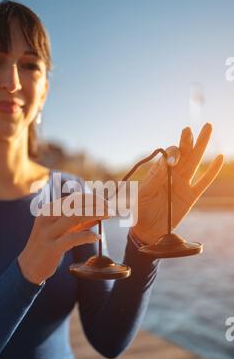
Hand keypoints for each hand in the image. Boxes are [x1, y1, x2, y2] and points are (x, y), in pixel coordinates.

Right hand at [18, 193, 110, 283]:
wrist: (27, 268)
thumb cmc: (46, 247)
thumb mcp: (59, 231)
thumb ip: (75, 223)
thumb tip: (97, 216)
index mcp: (48, 212)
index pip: (72, 198)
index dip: (91, 198)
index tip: (105, 202)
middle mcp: (47, 219)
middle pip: (74, 204)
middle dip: (95, 203)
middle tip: (110, 208)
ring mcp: (48, 233)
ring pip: (74, 217)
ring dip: (94, 214)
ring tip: (108, 215)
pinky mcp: (52, 248)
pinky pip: (72, 238)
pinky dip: (87, 236)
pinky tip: (96, 237)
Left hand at [131, 123, 223, 244]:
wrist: (146, 230)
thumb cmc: (139, 211)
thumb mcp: (141, 194)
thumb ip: (153, 179)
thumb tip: (165, 162)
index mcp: (158, 173)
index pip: (168, 156)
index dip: (173, 153)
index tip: (174, 157)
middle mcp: (172, 175)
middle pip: (183, 154)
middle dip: (187, 141)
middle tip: (191, 128)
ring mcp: (182, 184)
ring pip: (195, 162)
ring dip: (201, 146)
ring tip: (208, 128)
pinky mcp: (191, 196)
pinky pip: (203, 182)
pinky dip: (211, 171)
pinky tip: (218, 158)